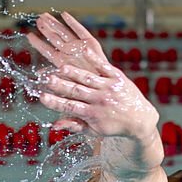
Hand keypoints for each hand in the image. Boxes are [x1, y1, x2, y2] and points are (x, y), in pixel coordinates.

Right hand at [28, 12, 158, 138]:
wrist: (140, 120)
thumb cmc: (114, 126)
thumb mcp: (95, 130)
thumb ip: (74, 125)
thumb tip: (54, 125)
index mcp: (92, 114)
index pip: (70, 107)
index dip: (55, 102)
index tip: (42, 97)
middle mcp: (100, 100)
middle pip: (76, 91)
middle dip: (61, 86)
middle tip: (47, 79)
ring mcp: (109, 88)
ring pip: (88, 78)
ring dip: (74, 72)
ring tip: (61, 66)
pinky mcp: (118, 78)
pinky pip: (104, 67)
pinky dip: (93, 59)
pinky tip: (82, 51)